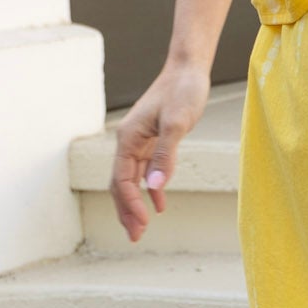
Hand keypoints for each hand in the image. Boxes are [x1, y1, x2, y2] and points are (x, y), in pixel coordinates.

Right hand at [108, 58, 211, 242]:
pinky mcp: (151, 141)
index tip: (144, 222)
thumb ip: (165, 155)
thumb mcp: (177, 123)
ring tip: (140, 229)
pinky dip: (149, 189)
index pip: (122, 179)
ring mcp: (138, 141)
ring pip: (130, 180)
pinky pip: (144, 171)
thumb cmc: (183, 91)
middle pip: (119, 184)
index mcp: (128, 138)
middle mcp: (128, 141)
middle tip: (135, 237)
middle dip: (126, 211)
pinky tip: (159, 204)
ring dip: (134, 204)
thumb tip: (153, 186)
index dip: (131, 203)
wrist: (188, 70)